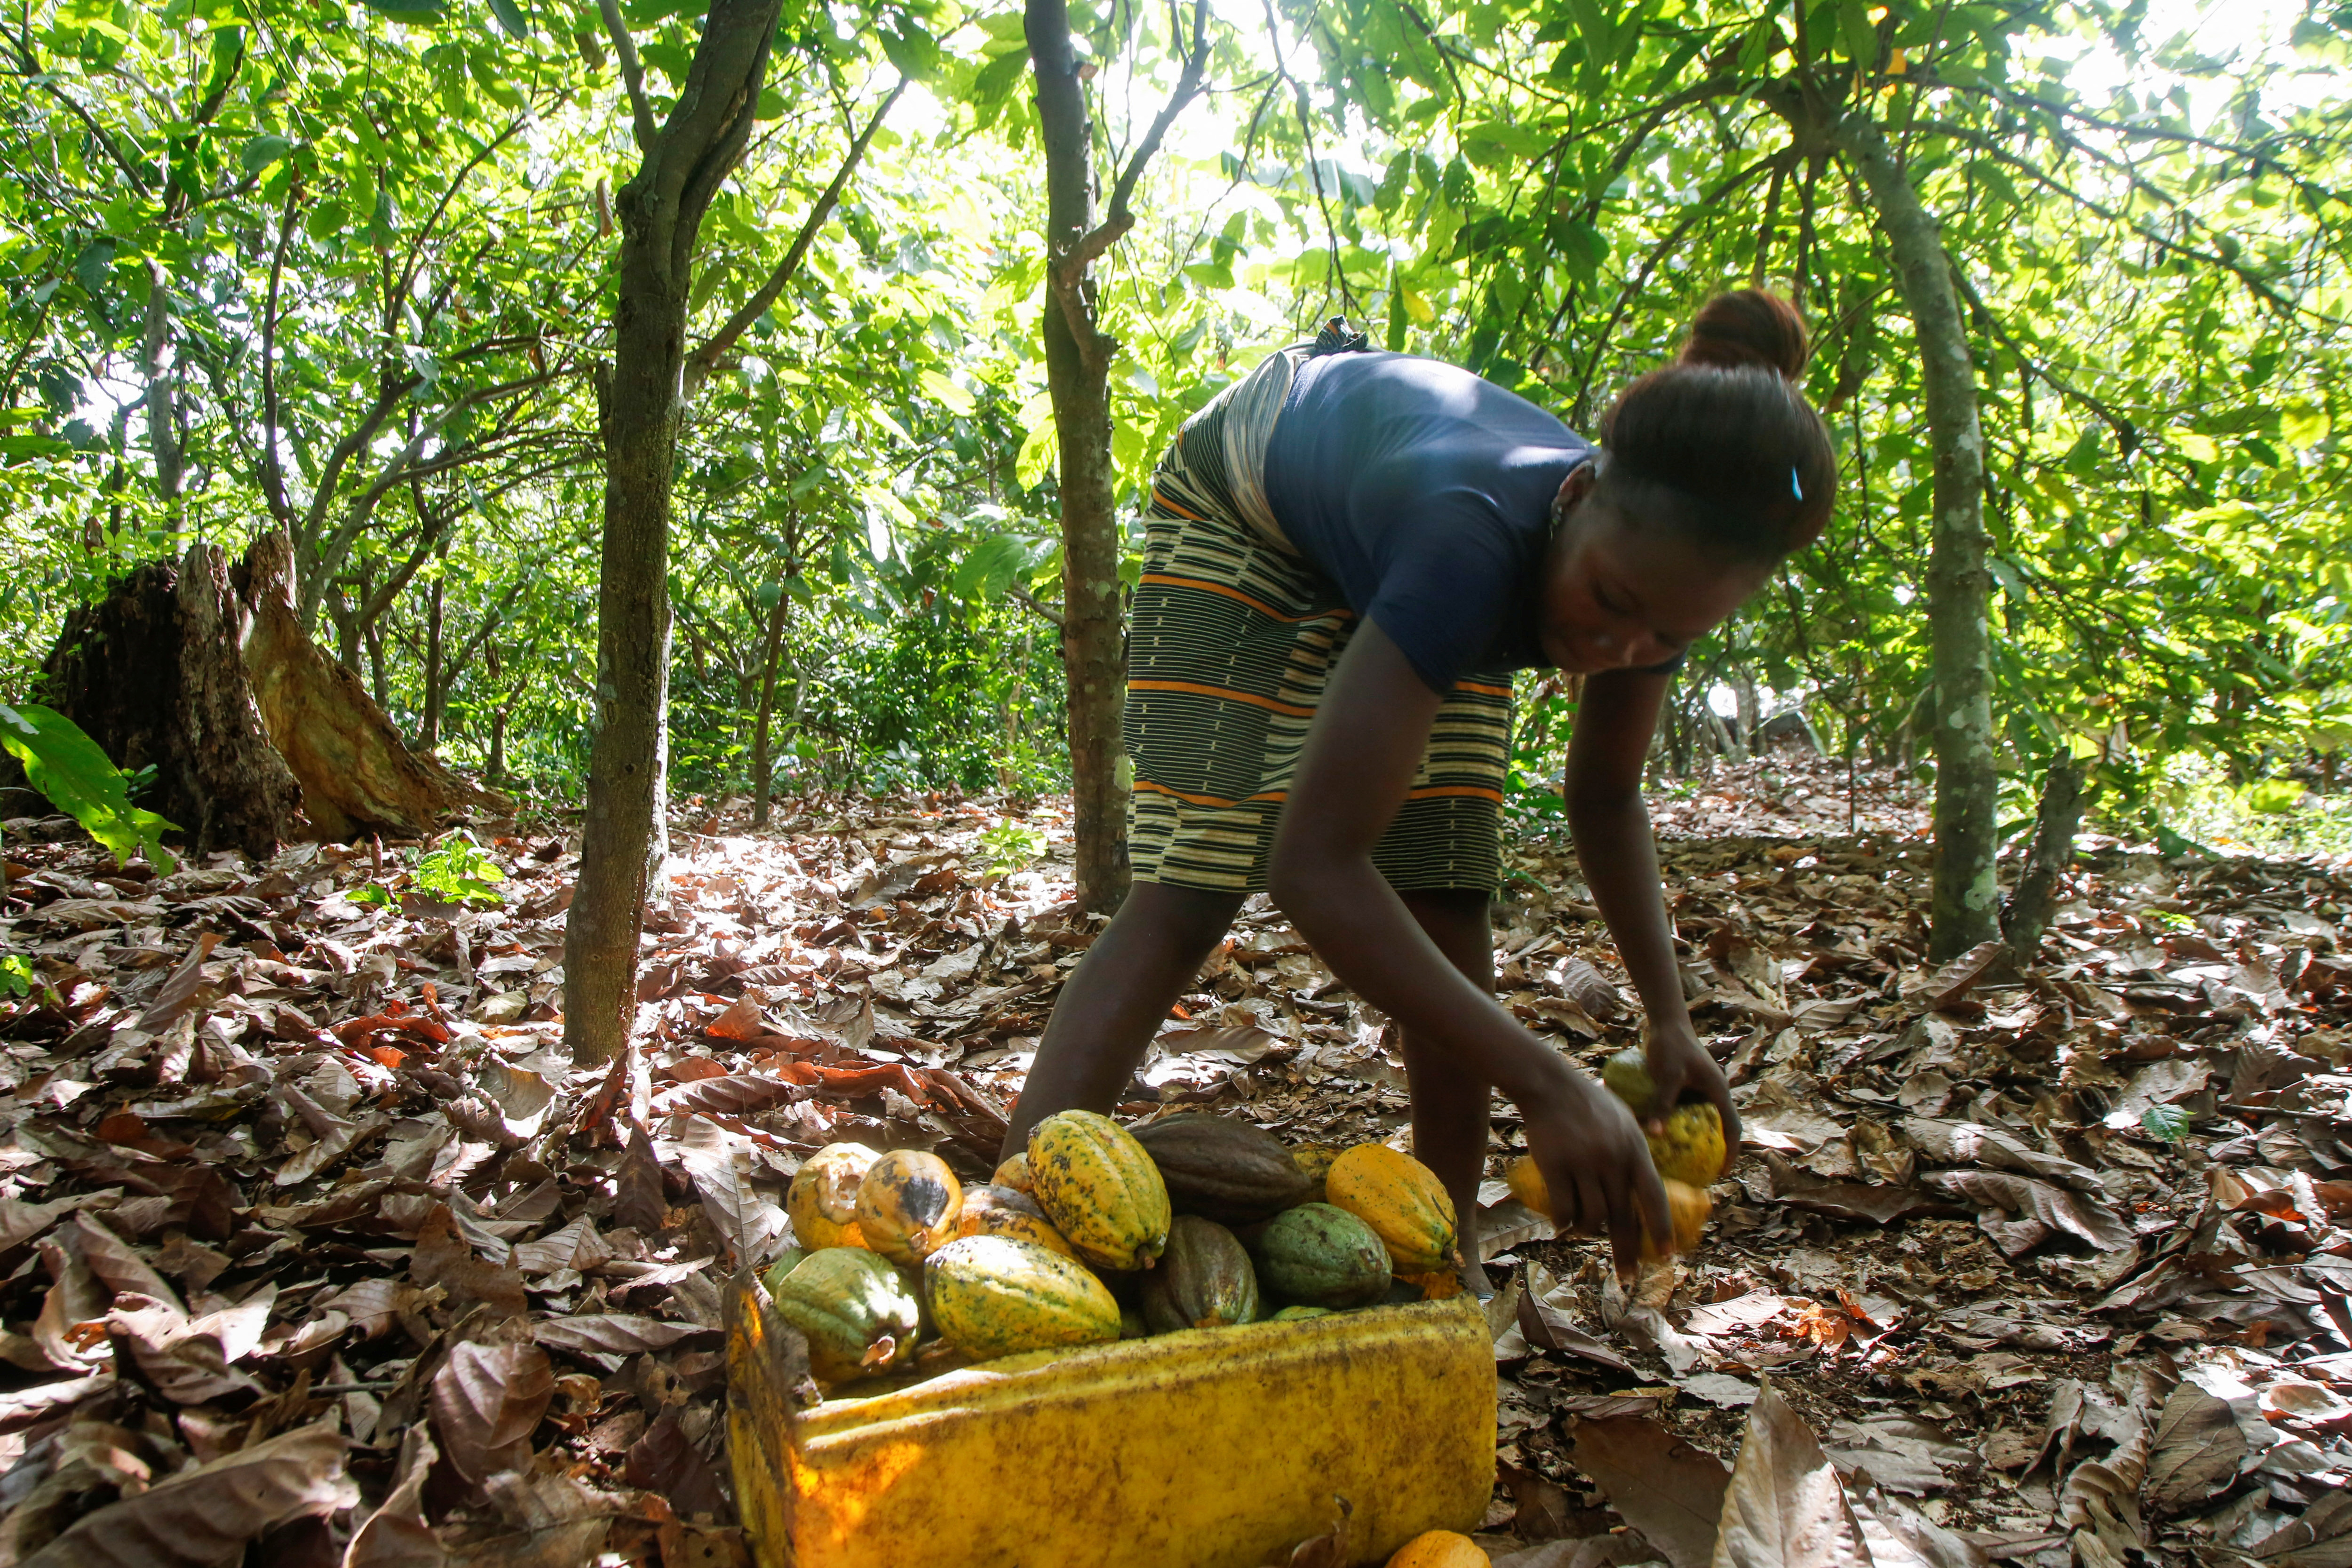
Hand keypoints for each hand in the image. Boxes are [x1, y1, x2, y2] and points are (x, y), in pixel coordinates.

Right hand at [1523, 1071, 1669, 1281]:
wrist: (1550, 1084)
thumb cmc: (1589, 1102)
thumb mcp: (1625, 1120)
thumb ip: (1636, 1150)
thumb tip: (1645, 1184)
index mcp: (1635, 1148)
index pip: (1654, 1197)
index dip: (1661, 1229)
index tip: (1667, 1257)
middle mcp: (1613, 1158)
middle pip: (1623, 1217)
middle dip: (1627, 1253)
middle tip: (1629, 1278)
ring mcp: (1583, 1162)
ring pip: (1592, 1215)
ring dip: (1588, 1231)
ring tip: (1581, 1231)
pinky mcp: (1555, 1165)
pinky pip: (1563, 1207)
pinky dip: (1563, 1223)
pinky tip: (1561, 1226)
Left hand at [1641, 1021, 1740, 1178]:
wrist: (1665, 1022)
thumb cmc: (1671, 1045)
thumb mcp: (1668, 1075)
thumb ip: (1662, 1102)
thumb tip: (1654, 1133)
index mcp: (1718, 1091)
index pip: (1732, 1127)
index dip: (1731, 1151)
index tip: (1723, 1171)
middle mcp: (1713, 1092)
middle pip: (1719, 1127)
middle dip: (1714, 1150)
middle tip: (1701, 1171)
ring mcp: (1700, 1089)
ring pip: (1702, 1120)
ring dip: (1696, 1138)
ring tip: (1682, 1160)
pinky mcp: (1686, 1086)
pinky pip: (1686, 1111)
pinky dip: (1679, 1124)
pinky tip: (1662, 1136)